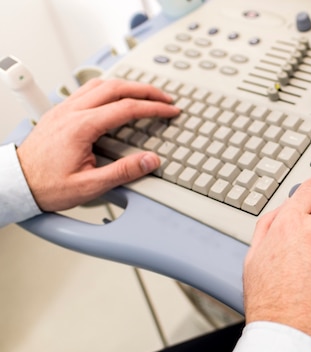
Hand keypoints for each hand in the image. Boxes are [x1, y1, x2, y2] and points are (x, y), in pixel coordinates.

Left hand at [16, 78, 179, 211]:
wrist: (18, 184)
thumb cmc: (48, 186)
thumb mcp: (90, 186)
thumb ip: (123, 172)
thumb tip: (150, 161)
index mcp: (81, 127)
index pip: (127, 108)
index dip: (154, 107)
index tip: (170, 110)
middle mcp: (72, 112)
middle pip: (116, 88)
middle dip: (146, 90)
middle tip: (165, 97)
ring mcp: (64, 109)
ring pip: (101, 84)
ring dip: (127, 85)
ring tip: (145, 93)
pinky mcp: (60, 112)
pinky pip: (88, 90)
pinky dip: (109, 88)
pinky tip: (116, 97)